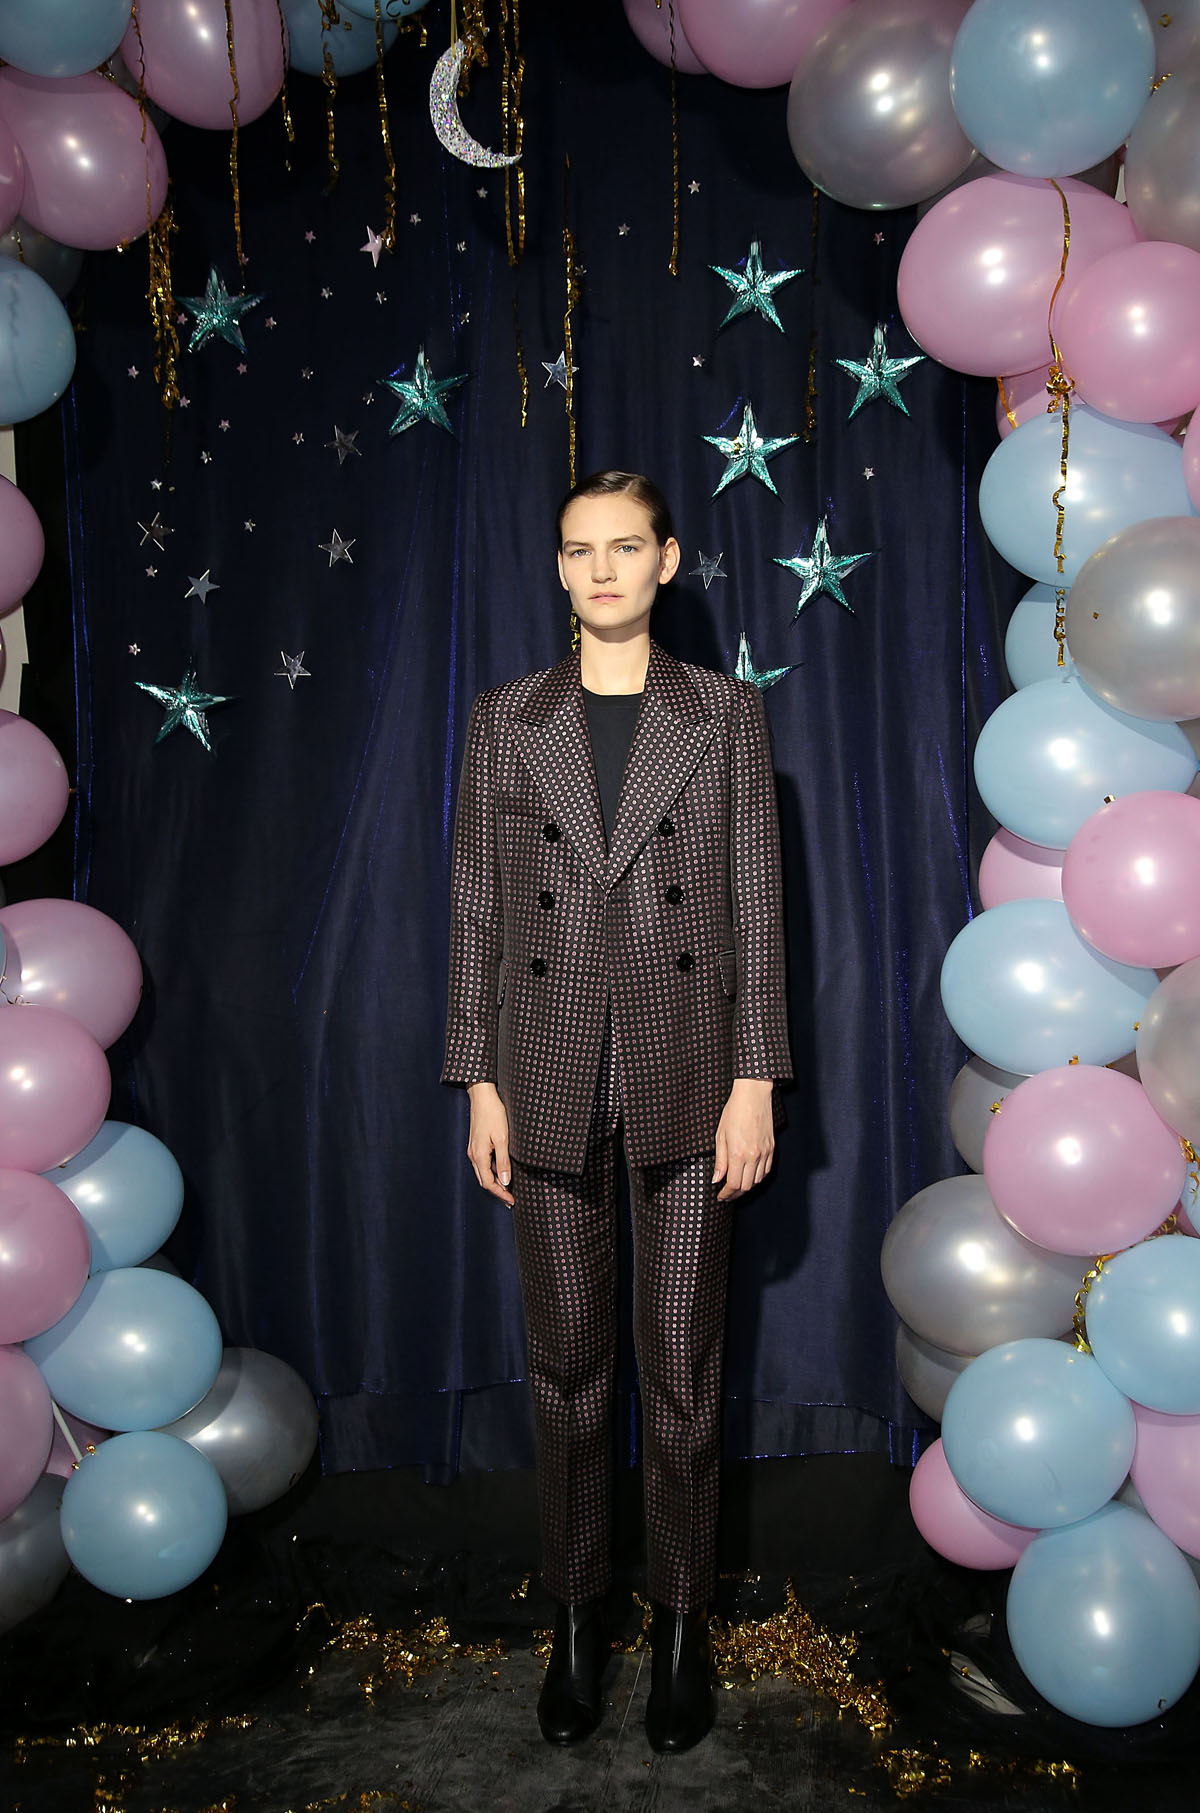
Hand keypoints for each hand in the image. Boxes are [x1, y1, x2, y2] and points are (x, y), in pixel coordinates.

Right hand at [467, 1081, 514, 1204]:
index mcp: (479, 1156)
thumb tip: (505, 1181)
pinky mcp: (476, 1144)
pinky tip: (501, 1173)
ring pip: (483, 1173)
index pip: (489, 1183)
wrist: (482, 1096)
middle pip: (484, 1181)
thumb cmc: (493, 1114)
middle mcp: (473, 1155)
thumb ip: (503, 1161)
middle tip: (511, 1200)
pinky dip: (492, 1172)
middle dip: (498, 1192)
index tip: (512, 1200)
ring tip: (508, 1190)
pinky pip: (483, 1164)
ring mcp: (473, 1150)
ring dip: (495, 1183)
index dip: (501, 1194)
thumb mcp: (502, 1138)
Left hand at [713, 1078, 774, 1202]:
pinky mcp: (771, 1148)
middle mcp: (754, 1156)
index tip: (721, 1196)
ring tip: (737, 1186)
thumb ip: (720, 1160)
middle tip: (726, 1195)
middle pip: (746, 1186)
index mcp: (738, 1153)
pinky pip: (766, 1170)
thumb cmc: (734, 1111)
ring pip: (758, 1180)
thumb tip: (717, 1179)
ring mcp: (765, 1152)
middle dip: (735, 1194)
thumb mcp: (720, 1135)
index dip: (726, 1193)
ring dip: (747, 1186)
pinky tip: (750, 1176)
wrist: (753, 1095)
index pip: (733, 1184)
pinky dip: (758, 1177)